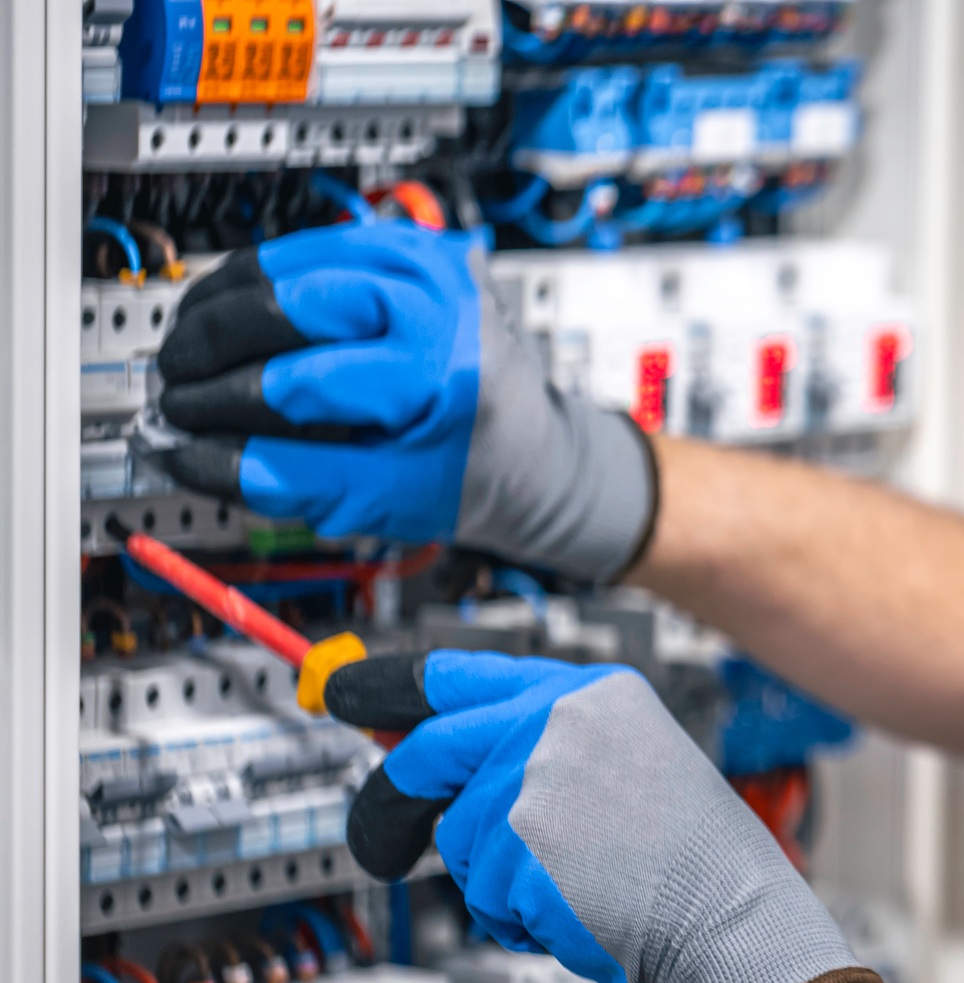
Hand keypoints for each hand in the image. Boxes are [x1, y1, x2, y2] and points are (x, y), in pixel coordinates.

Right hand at [156, 223, 655, 582]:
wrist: (535, 450)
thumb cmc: (478, 475)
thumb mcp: (397, 500)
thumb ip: (302, 486)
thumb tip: (206, 461)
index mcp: (448, 368)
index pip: (311, 381)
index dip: (233, 409)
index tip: (184, 434)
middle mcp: (442, 300)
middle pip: (293, 301)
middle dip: (217, 346)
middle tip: (176, 388)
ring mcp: (428, 262)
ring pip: (291, 261)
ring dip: (224, 306)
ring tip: (188, 354)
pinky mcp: (410, 248)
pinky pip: (309, 248)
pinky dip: (256, 281)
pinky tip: (225, 317)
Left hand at [324, 649, 881, 982]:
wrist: (733, 921)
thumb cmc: (694, 864)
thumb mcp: (628, 767)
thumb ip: (543, 750)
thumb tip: (443, 764)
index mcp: (590, 692)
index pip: (458, 673)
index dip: (385, 685)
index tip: (341, 694)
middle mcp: (557, 719)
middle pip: (428, 750)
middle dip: (392, 806)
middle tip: (377, 841)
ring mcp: (534, 776)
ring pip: (458, 838)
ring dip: (495, 879)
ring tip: (573, 887)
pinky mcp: (516, 842)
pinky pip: (480, 892)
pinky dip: (515, 917)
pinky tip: (576, 911)